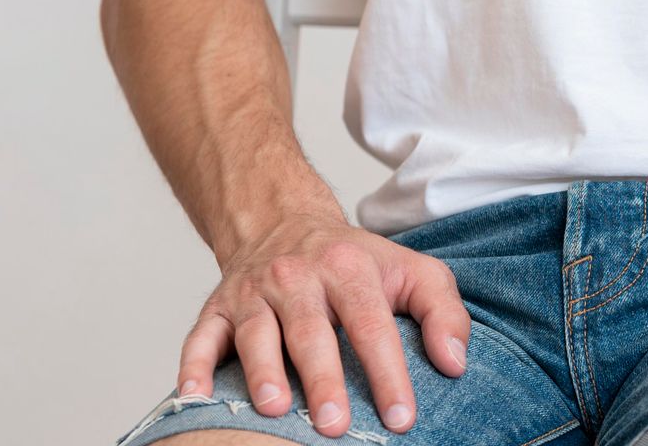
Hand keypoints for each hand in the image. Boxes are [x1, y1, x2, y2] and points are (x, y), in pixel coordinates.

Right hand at [178, 209, 470, 437]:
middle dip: (324, 381)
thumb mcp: (412, 271)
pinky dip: (192, 366)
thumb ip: (443, 312)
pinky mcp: (215, 308)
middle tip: (337, 425)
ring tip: (275, 410)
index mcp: (350, 268)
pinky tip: (194, 396)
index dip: (387, 371)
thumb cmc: (356, 262)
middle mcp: (298, 277)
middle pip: (311, 332)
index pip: (372, 324)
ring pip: (255, 333)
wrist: (284, 222)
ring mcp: (253, 292)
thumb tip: (454, 364)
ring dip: (263, 372)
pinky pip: (199, 337)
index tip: (400, 417)